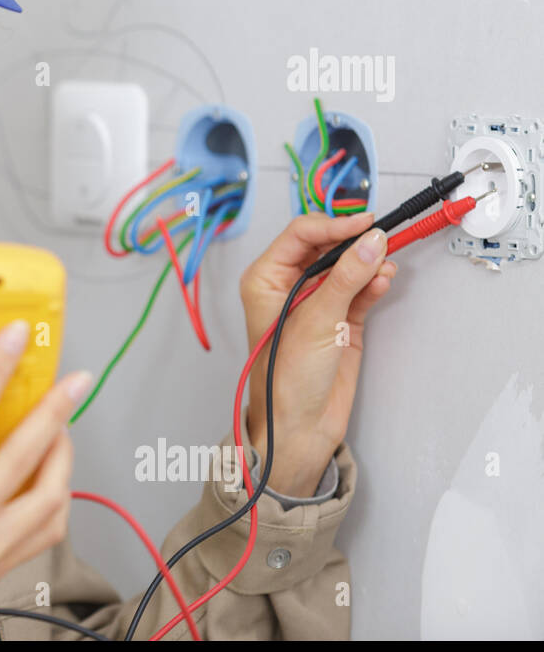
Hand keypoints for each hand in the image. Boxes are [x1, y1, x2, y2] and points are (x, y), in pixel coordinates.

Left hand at [238, 211, 397, 496]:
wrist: (299, 426)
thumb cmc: (285, 379)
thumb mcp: (317, 321)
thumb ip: (346, 278)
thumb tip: (371, 242)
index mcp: (266, 279)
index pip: (300, 234)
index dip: (334, 225)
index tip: (365, 225)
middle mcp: (288, 286)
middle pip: (326, 246)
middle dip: (354, 241)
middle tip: (382, 239)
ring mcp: (317, 302)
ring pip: (347, 266)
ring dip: (368, 262)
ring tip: (385, 264)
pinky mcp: (341, 319)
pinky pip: (360, 289)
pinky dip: (374, 282)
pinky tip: (383, 280)